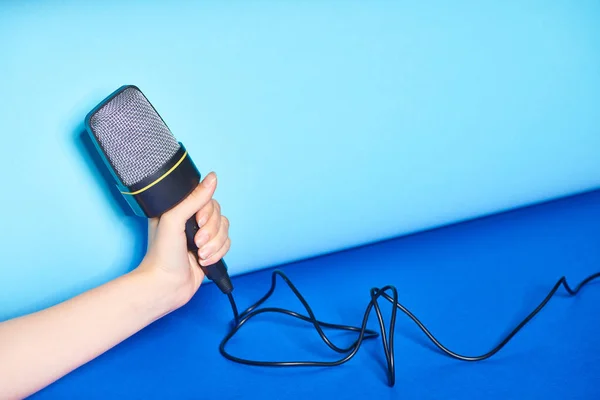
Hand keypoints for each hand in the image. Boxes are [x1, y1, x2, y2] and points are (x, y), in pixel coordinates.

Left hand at [137, 172, 230, 309]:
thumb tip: (212, 178)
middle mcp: (190, 221)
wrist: (166, 286)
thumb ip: (194, 198)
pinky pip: (227, 244)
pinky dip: (218, 253)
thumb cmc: (161, 255)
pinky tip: (203, 260)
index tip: (199, 221)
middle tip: (196, 242)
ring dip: (215, 244)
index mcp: (179, 210)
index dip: (207, 211)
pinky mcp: (210, 250)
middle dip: (211, 231)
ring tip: (200, 254)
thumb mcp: (174, 220)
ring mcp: (201, 236)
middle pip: (219, 215)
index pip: (206, 199)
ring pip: (225, 230)